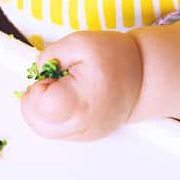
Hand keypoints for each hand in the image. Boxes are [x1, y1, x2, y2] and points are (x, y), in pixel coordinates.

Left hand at [20, 31, 142, 139]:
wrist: (143, 78)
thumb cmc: (116, 59)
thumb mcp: (80, 42)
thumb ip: (51, 54)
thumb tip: (36, 70)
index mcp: (81, 100)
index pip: (38, 106)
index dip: (36, 88)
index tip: (50, 76)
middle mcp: (82, 124)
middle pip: (36, 122)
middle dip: (35, 100)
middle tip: (52, 83)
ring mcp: (83, 134)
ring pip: (42, 129)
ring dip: (41, 109)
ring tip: (59, 90)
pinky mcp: (84, 137)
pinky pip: (55, 131)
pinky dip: (52, 116)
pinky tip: (66, 100)